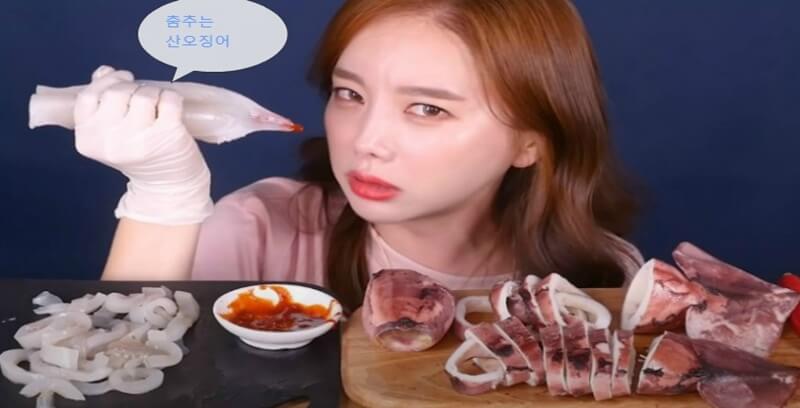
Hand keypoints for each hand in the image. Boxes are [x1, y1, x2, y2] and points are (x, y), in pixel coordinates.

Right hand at [73, 65, 212, 224]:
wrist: (167, 186)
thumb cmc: (138, 154)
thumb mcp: (111, 134)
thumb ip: (102, 102)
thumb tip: (104, 71)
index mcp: (87, 139)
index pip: (88, 96)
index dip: (106, 83)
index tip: (123, 80)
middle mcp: (109, 140)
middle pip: (117, 92)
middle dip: (133, 88)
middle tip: (144, 100)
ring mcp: (139, 138)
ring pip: (144, 94)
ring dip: (154, 94)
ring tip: (158, 108)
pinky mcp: (168, 134)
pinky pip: (169, 99)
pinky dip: (172, 98)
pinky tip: (172, 109)